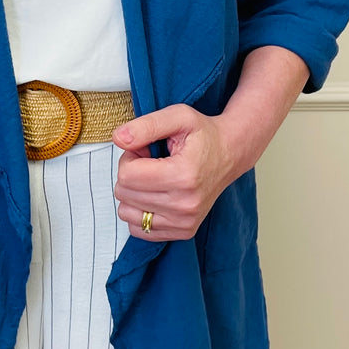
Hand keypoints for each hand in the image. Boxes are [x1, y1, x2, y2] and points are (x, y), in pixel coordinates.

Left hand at [112, 104, 237, 241]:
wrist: (230, 153)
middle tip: (152, 162)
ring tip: (155, 178)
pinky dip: (140, 211)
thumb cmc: (202, 133)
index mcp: (183, 175)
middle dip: (131, 173)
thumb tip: (118, 138)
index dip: (130, 157)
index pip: (127, 175)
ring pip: (127, 212)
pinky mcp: (184, 231)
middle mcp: (185, 204)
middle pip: (124, 193)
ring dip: (134, 193)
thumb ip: (146, 125)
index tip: (145, 150)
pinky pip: (139, 229)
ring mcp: (185, 222)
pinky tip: (156, 195)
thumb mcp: (177, 117)